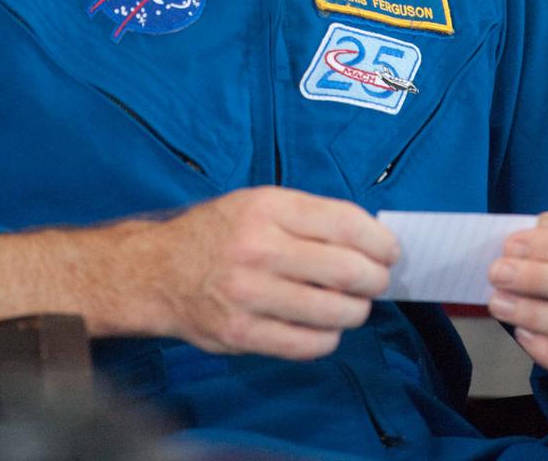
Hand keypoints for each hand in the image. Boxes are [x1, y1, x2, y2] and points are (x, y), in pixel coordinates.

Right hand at [150, 186, 397, 360]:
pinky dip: (328, 338)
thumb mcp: (258, 203)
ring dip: (355, 311)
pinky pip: (310, 344)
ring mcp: (250, 294)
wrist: (158, 271)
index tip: (390, 251)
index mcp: (268, 207)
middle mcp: (259, 248)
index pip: (345, 223)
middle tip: (376, 281)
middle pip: (348, 270)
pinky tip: (322, 326)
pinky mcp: (243, 333)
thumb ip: (309, 217)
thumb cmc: (219, 233)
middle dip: (375, 279)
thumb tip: (370, 240)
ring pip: (335, 312)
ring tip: (350, 305)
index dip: (379, 241)